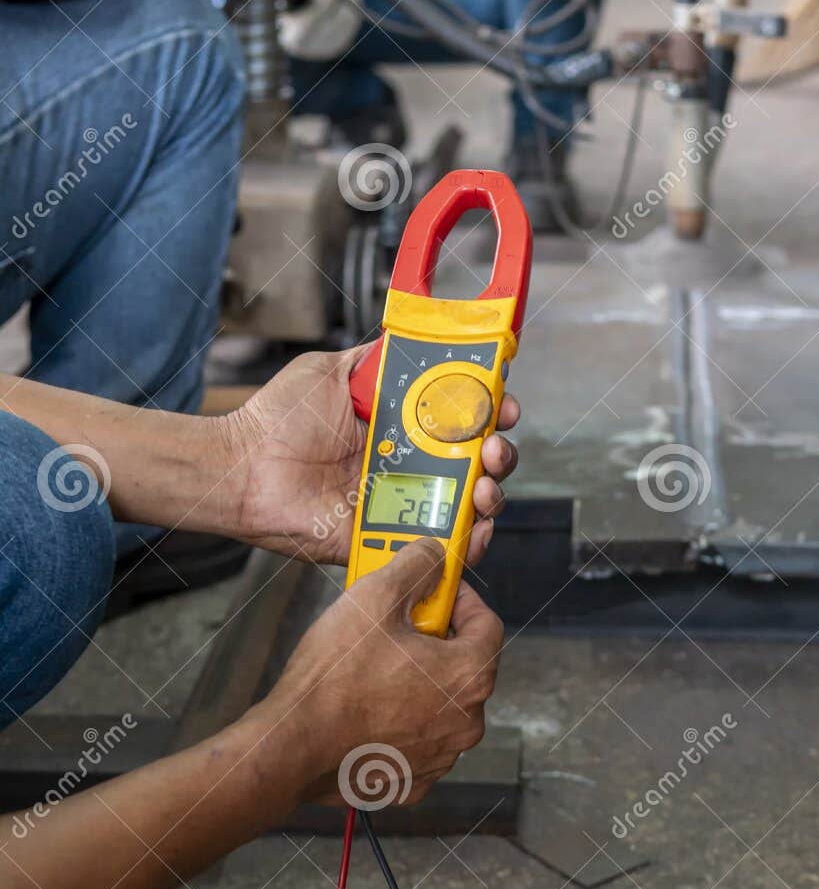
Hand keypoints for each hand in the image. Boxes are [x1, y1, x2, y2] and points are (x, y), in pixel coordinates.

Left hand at [222, 344, 519, 567]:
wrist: (246, 467)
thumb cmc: (279, 420)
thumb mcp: (330, 370)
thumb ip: (372, 359)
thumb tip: (410, 341)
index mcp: (402, 424)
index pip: (463, 418)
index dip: (491, 411)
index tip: (502, 405)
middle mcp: (410, 464)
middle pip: (478, 463)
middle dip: (500, 454)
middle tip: (491, 449)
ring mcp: (404, 503)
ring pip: (470, 506)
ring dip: (490, 497)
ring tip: (482, 487)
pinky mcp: (391, 538)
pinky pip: (441, 547)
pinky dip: (468, 543)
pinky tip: (473, 529)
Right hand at [260, 541, 503, 805]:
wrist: (293, 745)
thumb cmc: (334, 679)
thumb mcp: (375, 597)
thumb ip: (416, 566)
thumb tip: (435, 555)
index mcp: (469, 676)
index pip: (487, 624)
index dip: (460, 599)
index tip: (435, 592)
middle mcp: (466, 722)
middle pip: (464, 664)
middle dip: (435, 641)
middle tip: (396, 628)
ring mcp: (442, 755)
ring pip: (440, 702)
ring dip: (418, 681)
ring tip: (375, 667)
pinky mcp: (415, 778)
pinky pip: (417, 737)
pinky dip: (401, 720)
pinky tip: (368, 706)